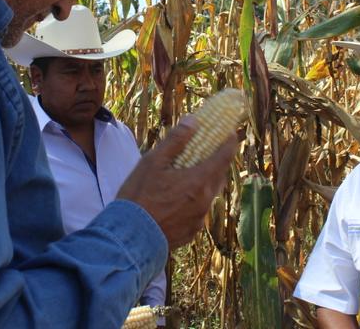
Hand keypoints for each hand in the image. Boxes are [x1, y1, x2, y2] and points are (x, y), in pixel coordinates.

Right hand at [117, 117, 238, 248]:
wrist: (129, 237)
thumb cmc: (139, 196)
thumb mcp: (152, 162)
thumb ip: (175, 141)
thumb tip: (193, 121)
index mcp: (198, 181)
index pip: (224, 157)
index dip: (229, 142)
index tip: (230, 132)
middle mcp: (205, 201)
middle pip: (219, 176)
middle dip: (217, 162)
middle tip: (209, 151)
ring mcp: (199, 219)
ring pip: (209, 195)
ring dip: (204, 182)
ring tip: (190, 175)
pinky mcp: (191, 232)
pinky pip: (198, 211)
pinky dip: (194, 201)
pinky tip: (178, 199)